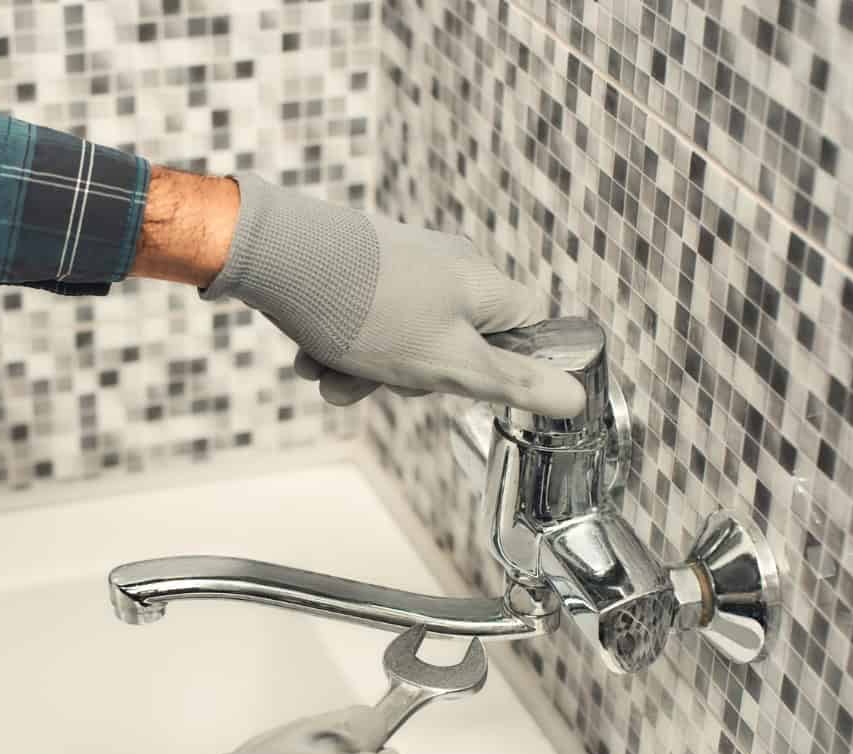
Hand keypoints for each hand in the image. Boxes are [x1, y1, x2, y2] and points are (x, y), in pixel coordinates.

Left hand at [199, 174, 585, 414]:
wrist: (277, 258)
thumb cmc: (368, 311)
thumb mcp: (449, 362)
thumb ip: (512, 384)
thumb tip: (575, 396)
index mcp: (482, 284)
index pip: (528, 330)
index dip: (508, 369)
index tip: (474, 387)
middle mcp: (446, 267)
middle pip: (455, 345)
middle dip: (412, 378)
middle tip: (386, 379)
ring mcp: (399, 266)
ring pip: (399, 341)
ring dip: (363, 371)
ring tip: (330, 374)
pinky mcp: (358, 269)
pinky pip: (363, 324)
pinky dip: (337, 348)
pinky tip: (309, 356)